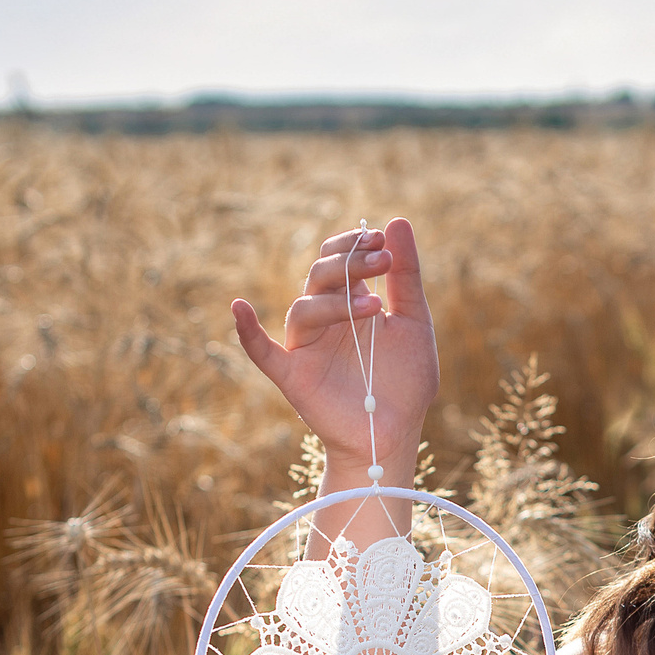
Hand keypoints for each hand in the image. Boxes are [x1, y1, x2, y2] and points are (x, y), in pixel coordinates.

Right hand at [230, 216, 437, 481]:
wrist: (396, 433)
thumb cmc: (406, 382)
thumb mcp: (414, 322)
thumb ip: (406, 277)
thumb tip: (398, 221)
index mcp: (348, 301)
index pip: (339, 258)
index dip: (355, 244)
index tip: (382, 239)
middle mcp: (322, 319)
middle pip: (320, 276)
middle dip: (350, 263)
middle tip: (383, 260)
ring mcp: (306, 346)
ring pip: (304, 308)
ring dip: (335, 301)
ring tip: (374, 307)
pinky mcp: (293, 375)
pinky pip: (261, 351)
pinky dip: (247, 331)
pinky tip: (239, 308)